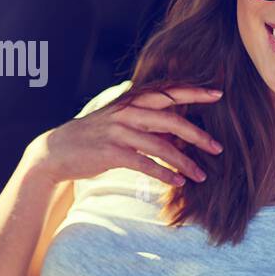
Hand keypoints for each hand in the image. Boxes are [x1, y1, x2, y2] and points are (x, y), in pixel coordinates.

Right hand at [24, 86, 222, 186]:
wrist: (55, 151)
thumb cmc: (92, 136)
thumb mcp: (118, 120)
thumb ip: (145, 119)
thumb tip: (178, 129)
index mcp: (130, 101)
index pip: (168, 92)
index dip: (194, 92)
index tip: (218, 95)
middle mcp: (127, 112)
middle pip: (171, 119)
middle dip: (198, 134)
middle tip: (218, 148)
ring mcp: (118, 132)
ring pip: (161, 145)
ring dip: (185, 162)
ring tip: (201, 175)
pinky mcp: (111, 152)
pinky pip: (145, 164)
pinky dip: (164, 174)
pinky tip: (177, 183)